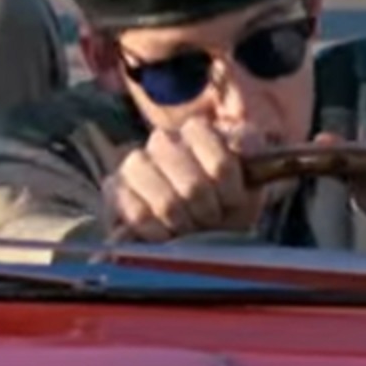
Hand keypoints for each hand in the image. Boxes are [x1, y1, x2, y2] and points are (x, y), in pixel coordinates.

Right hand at [106, 118, 267, 241]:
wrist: (198, 224)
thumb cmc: (226, 199)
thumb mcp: (251, 174)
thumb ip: (252, 150)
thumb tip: (242, 146)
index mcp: (197, 131)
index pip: (220, 164)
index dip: (231, 192)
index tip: (234, 202)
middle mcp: (163, 141)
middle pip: (193, 187)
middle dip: (208, 213)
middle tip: (210, 220)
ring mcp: (134, 164)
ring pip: (166, 202)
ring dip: (184, 225)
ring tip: (189, 228)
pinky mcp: (114, 190)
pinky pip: (139, 216)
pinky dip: (159, 233)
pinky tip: (166, 234)